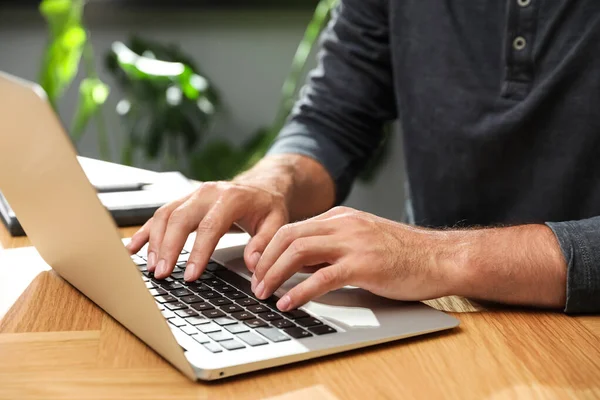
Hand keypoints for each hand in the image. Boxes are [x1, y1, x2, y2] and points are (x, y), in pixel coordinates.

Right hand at [127, 181, 288, 280]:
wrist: (261, 186)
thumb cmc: (267, 206)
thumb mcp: (276, 222)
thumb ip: (265, 243)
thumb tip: (253, 264)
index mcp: (231, 197)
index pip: (210, 226)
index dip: (198, 252)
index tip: (191, 275)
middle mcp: (208, 192)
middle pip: (180, 219)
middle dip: (169, 247)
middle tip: (162, 274)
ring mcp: (192, 195)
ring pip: (165, 215)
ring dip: (155, 241)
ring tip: (151, 267)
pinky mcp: (183, 201)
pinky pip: (159, 214)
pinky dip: (145, 231)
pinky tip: (134, 248)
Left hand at [251, 206, 459, 311]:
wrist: (439, 257)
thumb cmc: (402, 254)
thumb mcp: (361, 241)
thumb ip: (331, 248)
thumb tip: (299, 266)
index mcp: (340, 218)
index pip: (292, 228)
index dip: (268, 249)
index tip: (258, 268)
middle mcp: (343, 225)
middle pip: (288, 237)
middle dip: (265, 262)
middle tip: (255, 284)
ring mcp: (353, 243)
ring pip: (299, 252)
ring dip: (275, 274)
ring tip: (264, 293)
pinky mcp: (364, 265)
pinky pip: (322, 278)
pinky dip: (299, 292)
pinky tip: (289, 303)